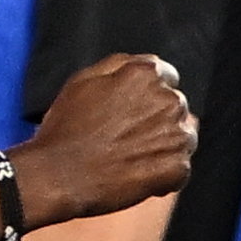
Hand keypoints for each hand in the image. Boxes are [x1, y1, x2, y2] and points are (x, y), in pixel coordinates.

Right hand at [21, 51, 199, 221]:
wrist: (59, 176)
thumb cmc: (66, 130)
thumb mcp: (84, 80)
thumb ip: (121, 65)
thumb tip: (147, 64)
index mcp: (147, 74)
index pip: (166, 78)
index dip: (148, 97)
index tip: (133, 112)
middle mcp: (169, 100)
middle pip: (175, 108)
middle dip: (157, 120)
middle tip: (125, 138)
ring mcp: (176, 135)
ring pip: (181, 138)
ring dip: (163, 146)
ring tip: (130, 157)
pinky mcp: (177, 167)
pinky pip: (179, 169)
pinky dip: (163, 174)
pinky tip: (136, 175)